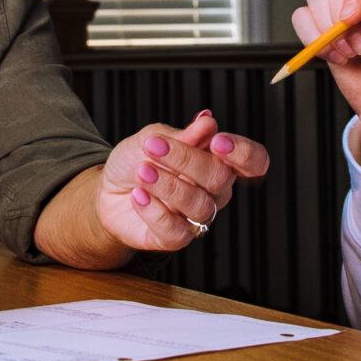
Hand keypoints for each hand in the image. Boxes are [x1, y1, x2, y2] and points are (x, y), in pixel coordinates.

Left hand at [93, 111, 268, 252]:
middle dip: (187, 159)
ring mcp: (196, 217)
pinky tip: (139, 195)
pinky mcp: (175, 238)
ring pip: (200, 205)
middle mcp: (214, 192)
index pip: (253, 162)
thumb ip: (181, 135)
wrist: (106, 191)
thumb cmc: (135, 162)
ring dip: (168, 185)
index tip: (217, 141)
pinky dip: (155, 211)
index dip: (244, 153)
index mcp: (217, 162)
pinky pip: (177, 230)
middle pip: (221, 178)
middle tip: (154, 146)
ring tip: (142, 171)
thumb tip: (207, 121)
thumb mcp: (152, 139)